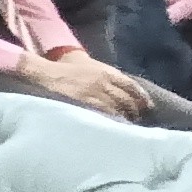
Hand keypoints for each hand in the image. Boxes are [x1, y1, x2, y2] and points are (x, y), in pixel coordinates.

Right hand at [23, 51, 149, 118]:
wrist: (45, 74)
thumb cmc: (63, 69)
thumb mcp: (87, 66)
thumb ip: (102, 75)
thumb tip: (116, 87)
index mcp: (106, 71)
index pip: (132, 85)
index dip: (141, 97)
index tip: (147, 106)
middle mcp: (105, 81)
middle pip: (128, 98)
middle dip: (134, 110)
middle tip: (136, 119)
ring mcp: (96, 93)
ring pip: (119, 108)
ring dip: (125, 117)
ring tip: (127, 126)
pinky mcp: (88, 103)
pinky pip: (107, 114)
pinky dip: (114, 120)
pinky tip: (116, 126)